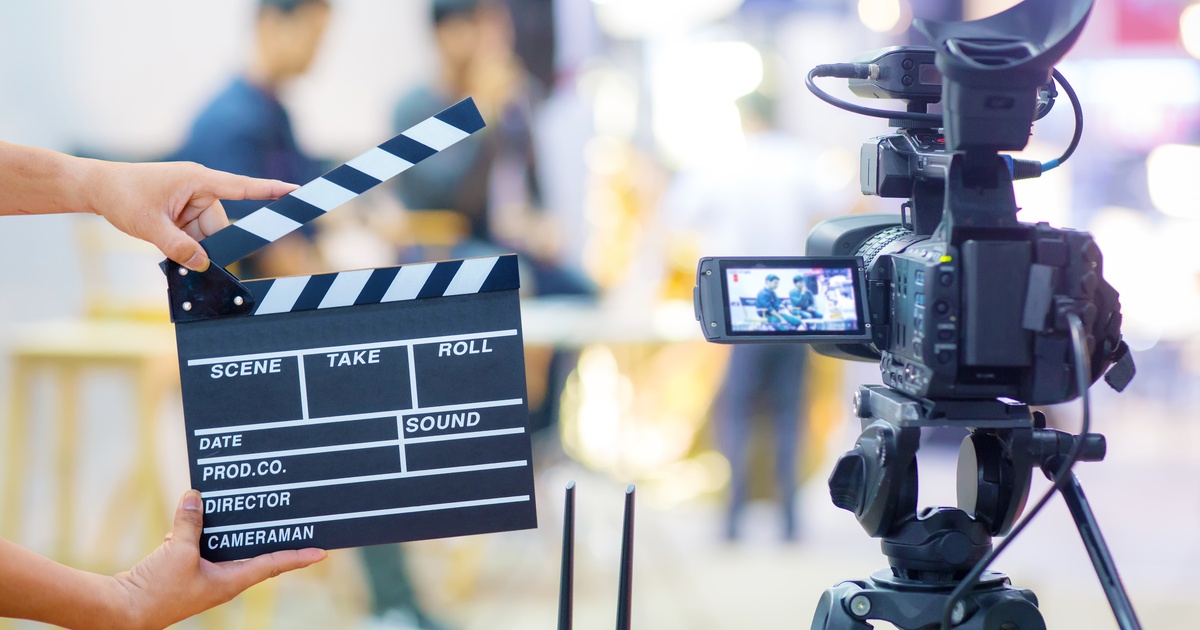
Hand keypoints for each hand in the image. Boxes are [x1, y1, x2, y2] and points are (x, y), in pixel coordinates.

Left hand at [84, 161, 297, 271]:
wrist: (96, 187)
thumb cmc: (122, 195)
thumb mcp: (149, 225)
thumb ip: (178, 247)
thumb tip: (203, 265)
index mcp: (198, 180)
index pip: (243, 187)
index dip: (271, 191)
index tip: (296, 191)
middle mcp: (200, 188)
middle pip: (220, 226)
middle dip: (205, 245)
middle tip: (187, 260)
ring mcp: (191, 200)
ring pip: (208, 234)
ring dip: (191, 246)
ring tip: (164, 244)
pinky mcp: (183, 210)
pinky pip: (195, 234)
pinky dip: (185, 244)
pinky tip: (166, 243)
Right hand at [113, 490, 324, 629]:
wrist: (121, 610)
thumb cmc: (155, 590)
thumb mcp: (177, 551)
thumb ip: (190, 523)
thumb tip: (195, 497)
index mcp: (231, 581)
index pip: (273, 566)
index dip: (298, 557)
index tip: (322, 552)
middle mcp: (223, 580)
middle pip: (255, 553)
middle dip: (271, 536)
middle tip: (293, 517)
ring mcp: (205, 577)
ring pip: (228, 547)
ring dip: (235, 528)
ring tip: (250, 503)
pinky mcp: (186, 571)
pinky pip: (203, 546)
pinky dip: (204, 530)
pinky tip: (197, 512)